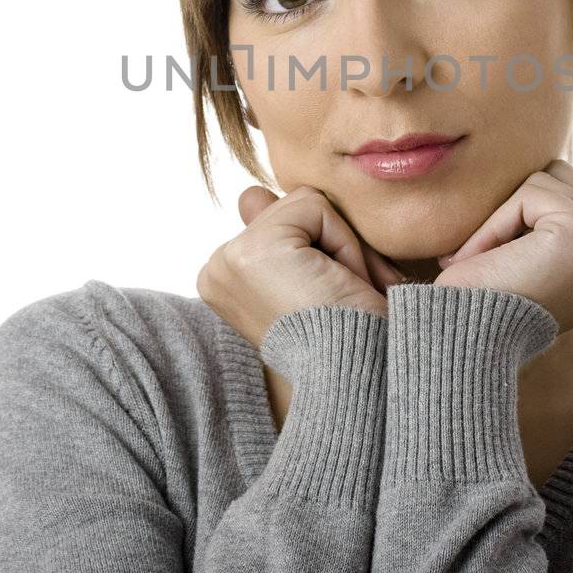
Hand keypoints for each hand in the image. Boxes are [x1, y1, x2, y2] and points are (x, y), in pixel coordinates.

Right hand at [197, 184, 405, 351]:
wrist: (357, 379)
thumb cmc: (348, 339)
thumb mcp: (307, 278)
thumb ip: (279, 232)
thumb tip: (250, 194)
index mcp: (220, 279)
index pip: (279, 221)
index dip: (320, 251)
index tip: (329, 297)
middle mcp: (214, 269)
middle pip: (290, 208)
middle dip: (333, 245)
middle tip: (342, 296)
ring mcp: (229, 258)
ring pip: (305, 204)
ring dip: (343, 247)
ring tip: (341, 295)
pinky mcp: (256, 250)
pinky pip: (316, 206)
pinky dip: (345, 244)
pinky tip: (339, 286)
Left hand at [434, 159, 572, 332]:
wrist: (473, 344)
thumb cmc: (499, 304)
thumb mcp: (548, 260)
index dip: (535, 217)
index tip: (522, 265)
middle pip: (567, 179)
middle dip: (524, 210)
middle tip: (503, 262)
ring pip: (547, 180)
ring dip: (507, 217)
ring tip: (498, 263)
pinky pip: (529, 191)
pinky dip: (498, 223)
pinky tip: (494, 262)